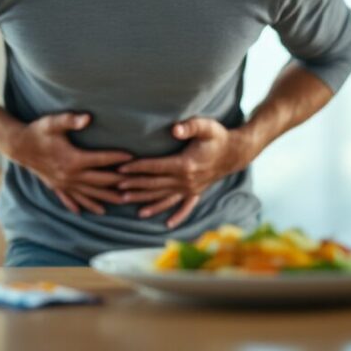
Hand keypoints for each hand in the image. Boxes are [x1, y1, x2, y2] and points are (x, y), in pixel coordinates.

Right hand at [5, 113, 132, 215]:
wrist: (18, 146)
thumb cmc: (38, 131)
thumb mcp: (53, 122)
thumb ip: (71, 120)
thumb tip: (88, 118)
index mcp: (73, 159)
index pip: (101, 160)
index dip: (117, 158)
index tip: (132, 157)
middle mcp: (70, 175)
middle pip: (100, 181)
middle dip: (119, 183)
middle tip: (136, 186)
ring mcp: (63, 183)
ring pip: (89, 194)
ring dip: (105, 199)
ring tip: (122, 203)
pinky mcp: (56, 186)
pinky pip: (71, 199)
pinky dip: (80, 205)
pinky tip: (86, 212)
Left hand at [116, 118, 255, 228]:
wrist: (236, 152)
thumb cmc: (218, 136)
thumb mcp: (206, 127)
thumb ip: (190, 126)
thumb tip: (174, 129)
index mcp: (185, 164)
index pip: (155, 167)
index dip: (137, 167)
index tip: (121, 168)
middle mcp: (187, 180)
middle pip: (155, 184)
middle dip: (134, 185)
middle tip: (115, 186)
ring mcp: (191, 188)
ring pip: (164, 197)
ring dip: (145, 200)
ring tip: (126, 201)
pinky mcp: (196, 192)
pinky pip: (185, 207)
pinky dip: (177, 216)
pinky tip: (167, 224)